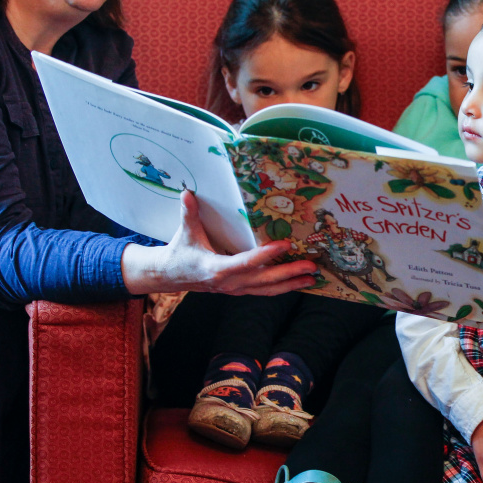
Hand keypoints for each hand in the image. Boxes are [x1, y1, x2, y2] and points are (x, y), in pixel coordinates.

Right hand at [122, 190, 318, 295]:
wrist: (170, 276)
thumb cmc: (180, 253)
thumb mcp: (184, 233)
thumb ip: (189, 213)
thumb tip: (187, 192)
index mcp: (216, 268)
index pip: (246, 262)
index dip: (266, 255)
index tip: (285, 245)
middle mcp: (229, 283)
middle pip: (264, 280)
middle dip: (289, 273)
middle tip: (310, 266)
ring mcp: (235, 289)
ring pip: (267, 289)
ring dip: (290, 284)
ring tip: (311, 277)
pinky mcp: (239, 290)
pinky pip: (263, 290)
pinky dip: (282, 287)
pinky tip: (297, 282)